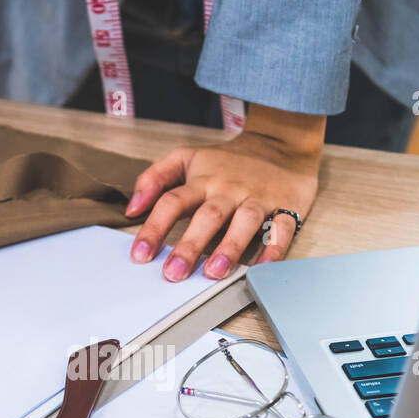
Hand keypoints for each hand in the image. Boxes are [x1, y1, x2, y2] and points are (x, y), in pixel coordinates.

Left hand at [126, 105, 323, 281]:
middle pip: (208, 217)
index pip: (173, 202)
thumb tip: (131, 209)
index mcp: (203, 180)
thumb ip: (154, 178)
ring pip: (244, 222)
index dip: (154, 228)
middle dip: (190, 245)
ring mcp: (258, 198)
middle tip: (174, 273)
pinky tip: (263, 267)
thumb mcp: (186, 158)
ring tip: (214, 273)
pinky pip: (283, 228)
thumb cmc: (228, 161)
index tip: (140, 255)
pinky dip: (275, 248)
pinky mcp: (287, 206)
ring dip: (230, 248)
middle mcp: (229, 190)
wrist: (280, 144)